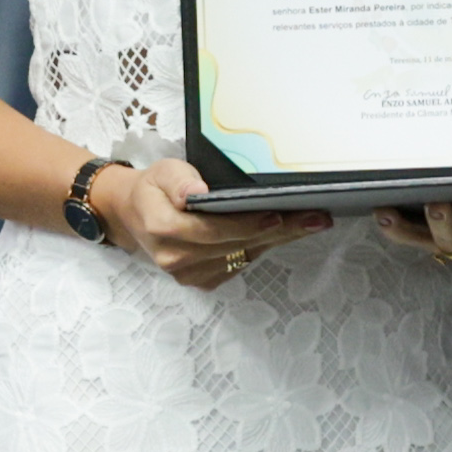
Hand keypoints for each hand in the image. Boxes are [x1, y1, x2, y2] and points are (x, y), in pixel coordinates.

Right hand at [91, 158, 332, 289]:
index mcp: (162, 228)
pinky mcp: (201, 280)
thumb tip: (196, 192)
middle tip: (315, 218)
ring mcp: (188, 274)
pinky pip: (239, 264)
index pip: (212, 229)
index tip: (277, 214)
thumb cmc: (154, 190)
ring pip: (243, 256)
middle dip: (278, 230)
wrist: (136, 216)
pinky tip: (283, 233)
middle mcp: (175, 257)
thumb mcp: (162, 171)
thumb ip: (179, 180)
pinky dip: (262, 247)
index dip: (247, 224)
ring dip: (277, 240)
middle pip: (236, 245)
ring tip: (309, 222)